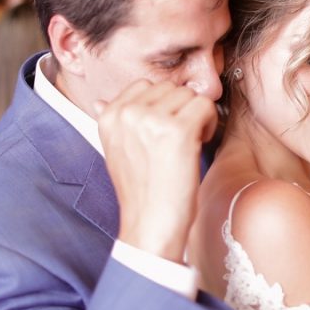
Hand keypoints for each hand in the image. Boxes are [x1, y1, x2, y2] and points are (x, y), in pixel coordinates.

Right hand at [95, 80, 217, 262]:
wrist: (150, 224)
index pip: (145, 85)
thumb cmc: (141, 191)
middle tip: (179, 140)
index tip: (163, 132)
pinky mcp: (178, 130)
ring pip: (190, 95)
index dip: (163, 106)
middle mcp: (127, 113)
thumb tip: (100, 100)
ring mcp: (151, 119)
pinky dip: (210, 123)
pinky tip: (198, 146)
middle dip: (181, 110)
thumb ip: (115, 122)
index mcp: (108, 115)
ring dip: (196, 116)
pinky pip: (205, 106)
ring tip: (187, 145)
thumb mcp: (117, 151)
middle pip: (170, 87)